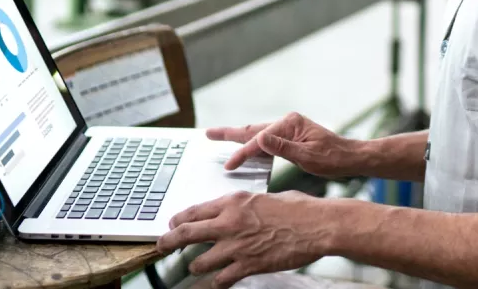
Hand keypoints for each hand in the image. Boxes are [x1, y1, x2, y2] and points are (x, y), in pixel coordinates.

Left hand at [157, 190, 332, 287]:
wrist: (316, 225)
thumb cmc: (297, 208)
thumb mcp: (264, 198)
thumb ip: (245, 206)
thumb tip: (237, 211)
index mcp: (234, 202)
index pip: (195, 210)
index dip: (179, 219)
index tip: (172, 223)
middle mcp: (230, 223)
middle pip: (187, 233)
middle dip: (169, 241)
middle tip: (161, 245)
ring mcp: (238, 246)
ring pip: (200, 261)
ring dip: (196, 265)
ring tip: (195, 266)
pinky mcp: (249, 266)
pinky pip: (222, 279)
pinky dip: (217, 282)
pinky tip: (217, 282)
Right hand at [207, 112, 357, 176]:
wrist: (350, 158)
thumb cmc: (333, 159)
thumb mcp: (309, 157)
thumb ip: (283, 148)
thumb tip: (260, 138)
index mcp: (290, 124)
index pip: (260, 139)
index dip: (243, 153)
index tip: (229, 165)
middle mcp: (287, 122)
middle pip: (253, 129)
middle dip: (230, 133)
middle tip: (208, 134)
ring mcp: (288, 129)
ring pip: (257, 134)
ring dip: (239, 138)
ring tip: (219, 137)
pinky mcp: (290, 137)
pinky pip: (265, 141)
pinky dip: (252, 145)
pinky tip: (245, 150)